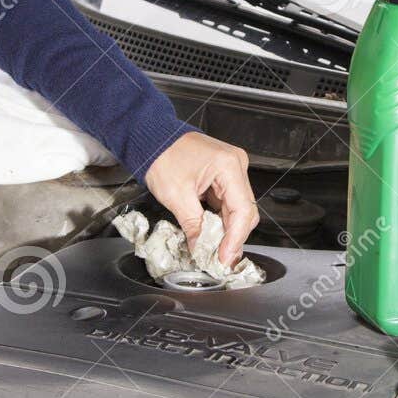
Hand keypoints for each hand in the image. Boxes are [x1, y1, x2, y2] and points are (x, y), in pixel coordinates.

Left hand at [144, 131, 258, 266]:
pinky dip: (220, 220)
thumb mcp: (176, 196)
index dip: (235, 238)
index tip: (225, 257)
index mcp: (228, 166)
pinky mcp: (223, 175)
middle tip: (219, 258)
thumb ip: (193, 226)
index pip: (242, 210)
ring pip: (238, 209)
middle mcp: (236, 165)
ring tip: (213, 249)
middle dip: (232, 237)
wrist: (153, 138)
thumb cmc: (162, 155)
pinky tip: (211, 233)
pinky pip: (228, 202)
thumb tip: (201, 248)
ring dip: (226, 230)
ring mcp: (231, 170)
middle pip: (245, 211)